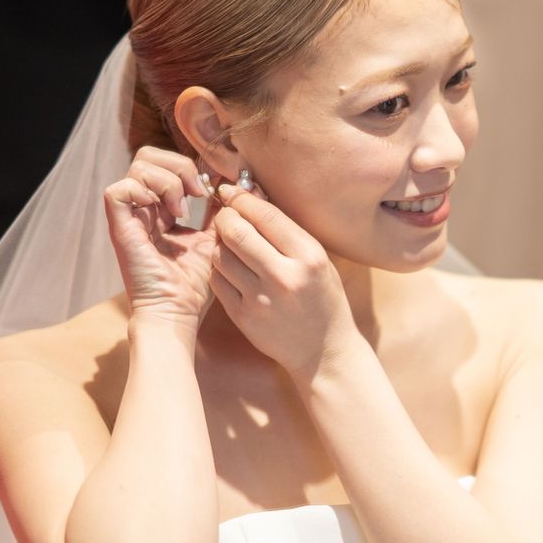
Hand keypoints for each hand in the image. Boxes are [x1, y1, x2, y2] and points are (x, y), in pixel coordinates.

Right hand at [103, 146, 216, 327]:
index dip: (190, 166)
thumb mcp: (215, 240)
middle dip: (180, 165)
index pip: (165, 164)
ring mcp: (130, 217)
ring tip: (185, 209)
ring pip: (137, 166)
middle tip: (199, 192)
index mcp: (161, 210)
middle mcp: (142, 209)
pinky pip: (118, 190)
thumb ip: (221, 213)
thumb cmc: (194, 284)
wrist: (178, 312)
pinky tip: (169, 215)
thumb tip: (236, 185)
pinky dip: (146, 192)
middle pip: (148, 156)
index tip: (214, 189)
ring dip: (170, 180)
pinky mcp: (119, 228)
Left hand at [209, 185, 358, 376]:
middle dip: (225, 216)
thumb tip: (252, 196)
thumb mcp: (318, 261)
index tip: (232, 191)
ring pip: (220, 255)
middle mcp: (284, 276)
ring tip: (230, 242)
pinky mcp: (243, 316)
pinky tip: (230, 267)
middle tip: (226, 215)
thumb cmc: (324, 299)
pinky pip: (217, 280)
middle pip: (236, 231)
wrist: (324, 351)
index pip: (265, 215)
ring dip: (219, 243)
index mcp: (308, 256)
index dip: (242, 198)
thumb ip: (288, 232)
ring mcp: (261, 298)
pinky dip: (219, 268)